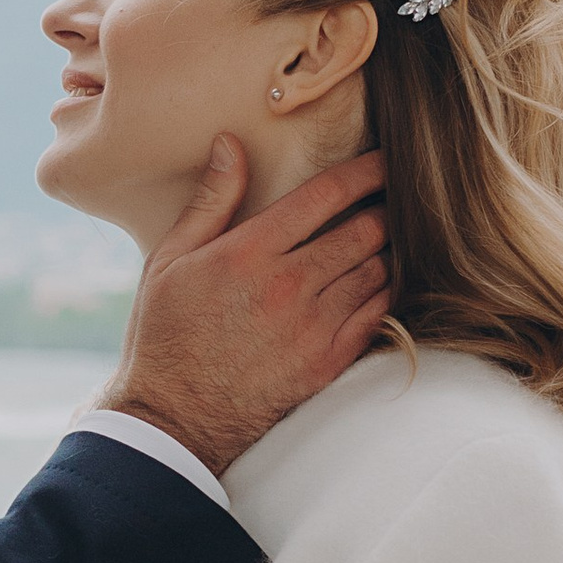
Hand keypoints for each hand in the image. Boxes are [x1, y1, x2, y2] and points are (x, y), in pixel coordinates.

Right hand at [98, 138, 389, 474]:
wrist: (173, 418)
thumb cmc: (165, 335)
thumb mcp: (170, 260)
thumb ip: (210, 201)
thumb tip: (232, 144)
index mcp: (249, 252)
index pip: (325, 196)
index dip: (364, 171)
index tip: (384, 159)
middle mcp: (288, 286)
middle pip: (364, 231)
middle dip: (386, 208)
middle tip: (397, 197)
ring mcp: (313, 328)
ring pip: (377, 272)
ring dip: (390, 250)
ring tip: (393, 238)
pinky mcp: (327, 363)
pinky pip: (376, 317)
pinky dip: (387, 293)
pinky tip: (384, 283)